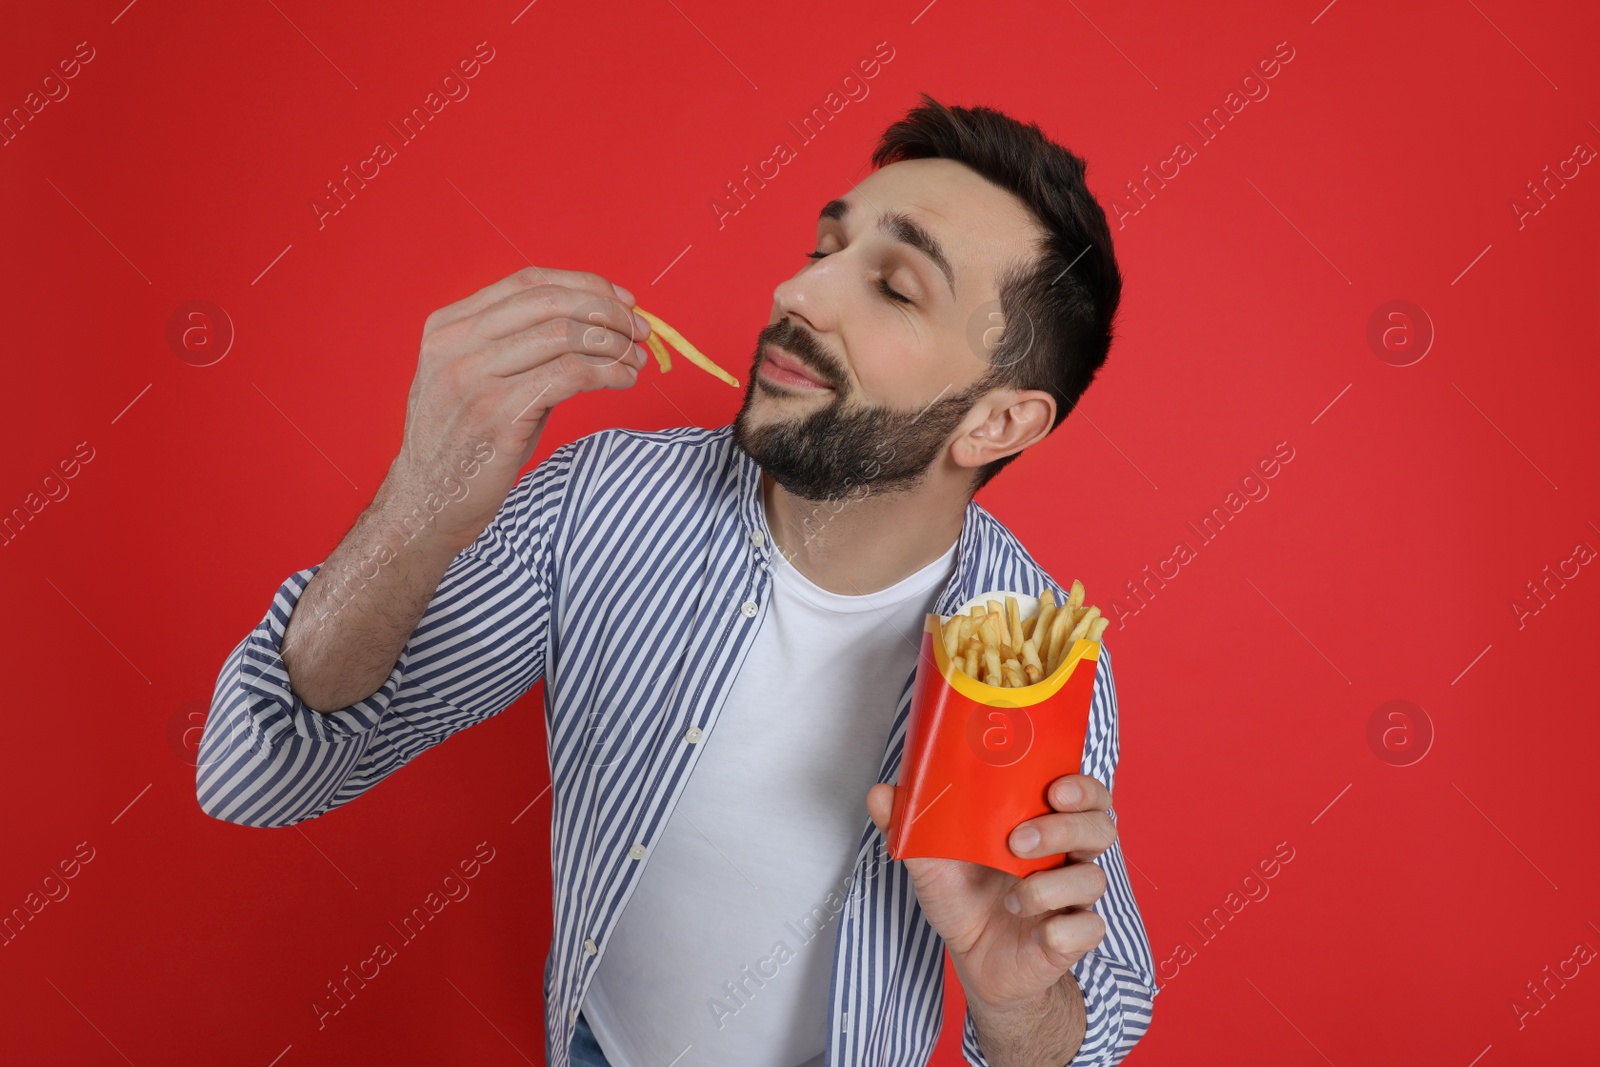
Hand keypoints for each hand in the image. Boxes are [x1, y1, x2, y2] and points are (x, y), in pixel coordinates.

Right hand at [382, 265, 652, 552]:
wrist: (426, 504)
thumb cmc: (464, 444)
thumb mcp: (477, 380)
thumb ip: (521, 348)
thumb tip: (597, 327)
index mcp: (447, 327)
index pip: (529, 281)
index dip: (586, 285)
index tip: (624, 301)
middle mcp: (455, 345)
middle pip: (551, 302)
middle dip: (608, 312)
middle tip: (640, 330)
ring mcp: (473, 379)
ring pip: (564, 336)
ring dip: (614, 344)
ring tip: (636, 360)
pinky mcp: (497, 415)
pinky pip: (569, 375)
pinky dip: (608, 372)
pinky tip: (623, 381)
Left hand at [865, 773, 1116, 1012]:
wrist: (974, 960)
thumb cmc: (963, 898)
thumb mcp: (931, 860)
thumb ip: (910, 825)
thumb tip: (881, 791)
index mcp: (1043, 825)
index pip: (1085, 794)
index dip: (1081, 786)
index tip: (1054, 788)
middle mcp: (1067, 856)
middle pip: (1099, 827)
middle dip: (1064, 829)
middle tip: (1019, 840)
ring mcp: (1074, 898)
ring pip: (1093, 878)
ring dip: (1051, 885)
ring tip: (1012, 896)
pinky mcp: (1073, 937)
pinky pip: (1088, 929)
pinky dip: (1062, 929)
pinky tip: (1035, 929)